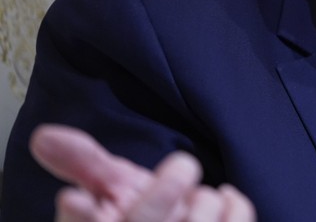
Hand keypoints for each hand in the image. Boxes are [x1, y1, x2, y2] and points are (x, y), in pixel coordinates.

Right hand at [30, 124, 255, 221]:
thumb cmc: (141, 219)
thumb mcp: (109, 194)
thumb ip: (84, 164)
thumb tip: (45, 136)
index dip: (81, 219)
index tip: (73, 197)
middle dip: (161, 196)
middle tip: (182, 165)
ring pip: (197, 221)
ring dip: (201, 198)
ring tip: (194, 197)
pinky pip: (235, 219)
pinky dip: (233, 203)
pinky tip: (223, 201)